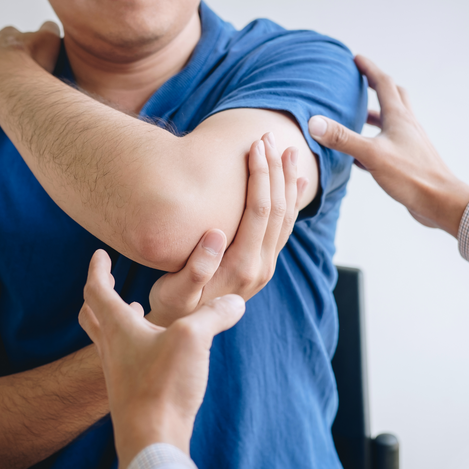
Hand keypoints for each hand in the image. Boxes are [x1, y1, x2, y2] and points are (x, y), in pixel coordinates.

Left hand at [0, 22, 60, 106]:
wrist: (6, 81)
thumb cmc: (30, 65)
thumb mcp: (50, 41)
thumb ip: (50, 29)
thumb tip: (49, 26)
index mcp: (10, 35)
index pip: (16, 39)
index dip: (21, 52)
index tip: (26, 65)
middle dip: (1, 62)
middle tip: (11, 80)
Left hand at [78, 249, 245, 468]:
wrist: (152, 440)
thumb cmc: (163, 385)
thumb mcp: (193, 338)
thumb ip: (215, 313)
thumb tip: (235, 301)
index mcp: (118, 326)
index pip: (97, 290)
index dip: (97, 269)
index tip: (100, 255)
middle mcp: (112, 348)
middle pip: (93, 315)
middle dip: (99, 296)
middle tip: (108, 284)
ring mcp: (120, 372)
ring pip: (109, 338)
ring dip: (117, 320)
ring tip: (138, 311)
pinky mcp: (133, 392)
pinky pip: (127, 359)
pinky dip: (137, 345)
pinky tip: (159, 350)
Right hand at [146, 132, 306, 326]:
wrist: (186, 332)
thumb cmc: (173, 307)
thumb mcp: (174, 293)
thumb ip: (195, 269)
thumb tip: (215, 234)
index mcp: (242, 266)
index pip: (259, 211)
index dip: (259, 175)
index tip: (255, 146)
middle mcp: (261, 266)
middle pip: (278, 209)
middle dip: (275, 169)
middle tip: (269, 137)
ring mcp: (265, 267)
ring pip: (286, 217)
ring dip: (287, 182)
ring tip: (289, 151)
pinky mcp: (263, 265)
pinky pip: (284, 229)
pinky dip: (292, 202)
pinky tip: (295, 183)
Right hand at [308, 55, 468, 236]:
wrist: (440, 202)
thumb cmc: (411, 176)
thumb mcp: (372, 155)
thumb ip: (343, 138)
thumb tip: (314, 122)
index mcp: (399, 118)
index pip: (384, 84)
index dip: (369, 70)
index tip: (356, 59)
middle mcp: (406, 126)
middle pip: (394, 97)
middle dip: (378, 86)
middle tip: (362, 81)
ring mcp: (409, 144)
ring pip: (392, 121)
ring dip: (377, 115)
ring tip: (359, 116)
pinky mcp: (409, 161)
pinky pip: (390, 144)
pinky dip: (376, 141)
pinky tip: (362, 155)